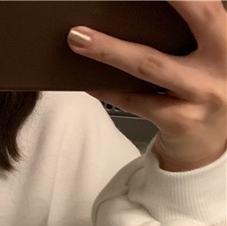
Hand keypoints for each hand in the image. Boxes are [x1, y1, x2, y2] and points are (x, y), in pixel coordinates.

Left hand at [67, 1, 226, 171]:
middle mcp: (224, 62)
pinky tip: (89, 81)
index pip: (209, 3)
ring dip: (109, 49)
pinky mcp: (180, 120)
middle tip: (107, 0)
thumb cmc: (201, 94)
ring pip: (150, 64)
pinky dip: (108, 90)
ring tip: (79, 38)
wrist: (206, 146)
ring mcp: (203, 93)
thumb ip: (190, 34)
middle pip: (196, 15)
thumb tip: (131, 14)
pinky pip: (135, 101)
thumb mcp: (207, 59)